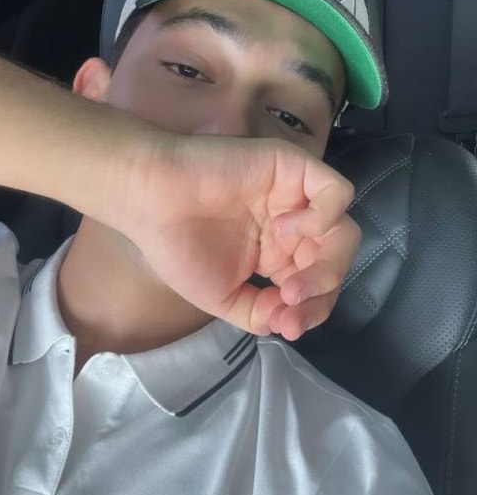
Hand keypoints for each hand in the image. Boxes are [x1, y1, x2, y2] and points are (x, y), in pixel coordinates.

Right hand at [119, 132, 359, 339]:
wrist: (151, 201)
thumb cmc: (176, 245)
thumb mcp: (222, 296)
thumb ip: (259, 313)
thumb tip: (289, 323)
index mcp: (278, 255)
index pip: (317, 285)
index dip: (312, 311)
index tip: (286, 326)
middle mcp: (292, 226)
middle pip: (334, 260)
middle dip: (320, 290)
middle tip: (289, 300)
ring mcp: (295, 196)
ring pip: (342, 231)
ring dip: (326, 264)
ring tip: (290, 278)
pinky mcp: (293, 168)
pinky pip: (337, 192)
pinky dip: (325, 217)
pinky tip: (288, 230)